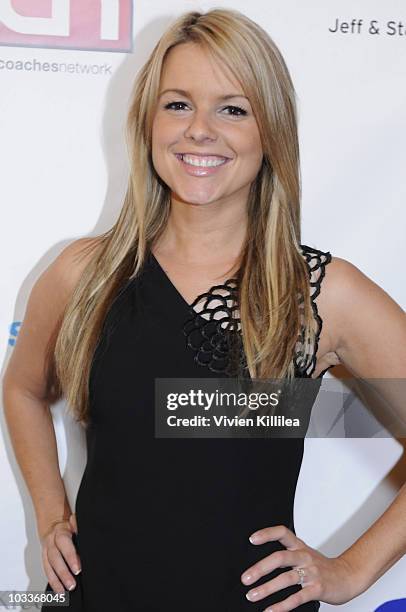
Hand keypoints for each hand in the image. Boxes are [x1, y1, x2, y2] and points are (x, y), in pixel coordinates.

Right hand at [39, 512, 81, 594]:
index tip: (77, 568)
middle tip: (72, 584)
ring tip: (64, 591)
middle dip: (63, 573)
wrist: (53, 525)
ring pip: (48, 567)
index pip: (64, 544)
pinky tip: (58, 591)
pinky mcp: (44, 559)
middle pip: (55, 558)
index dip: (70, 557)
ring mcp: (46, 551)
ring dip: (56, 580)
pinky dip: (52, 582)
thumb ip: (77, 525)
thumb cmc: (68, 527)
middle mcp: (51, 542)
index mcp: (60, 532)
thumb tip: (84, 526)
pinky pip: (47, 571)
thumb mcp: (74, 523)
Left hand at [240, 525, 362, 610]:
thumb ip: (288, 556)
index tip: (252, 539)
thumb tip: (261, 565)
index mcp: (300, 546)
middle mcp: (304, 557)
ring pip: (286, 578)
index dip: (267, 534)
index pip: (283, 533)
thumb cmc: (323, 567)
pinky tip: (271, 610)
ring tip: (252, 596)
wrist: (349, 576)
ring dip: (266, 588)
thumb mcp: (305, 555)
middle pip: (280, 557)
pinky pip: (297, 597)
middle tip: (245, 578)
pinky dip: (282, 606)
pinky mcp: (317, 589)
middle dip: (260, 568)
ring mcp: (311, 573)